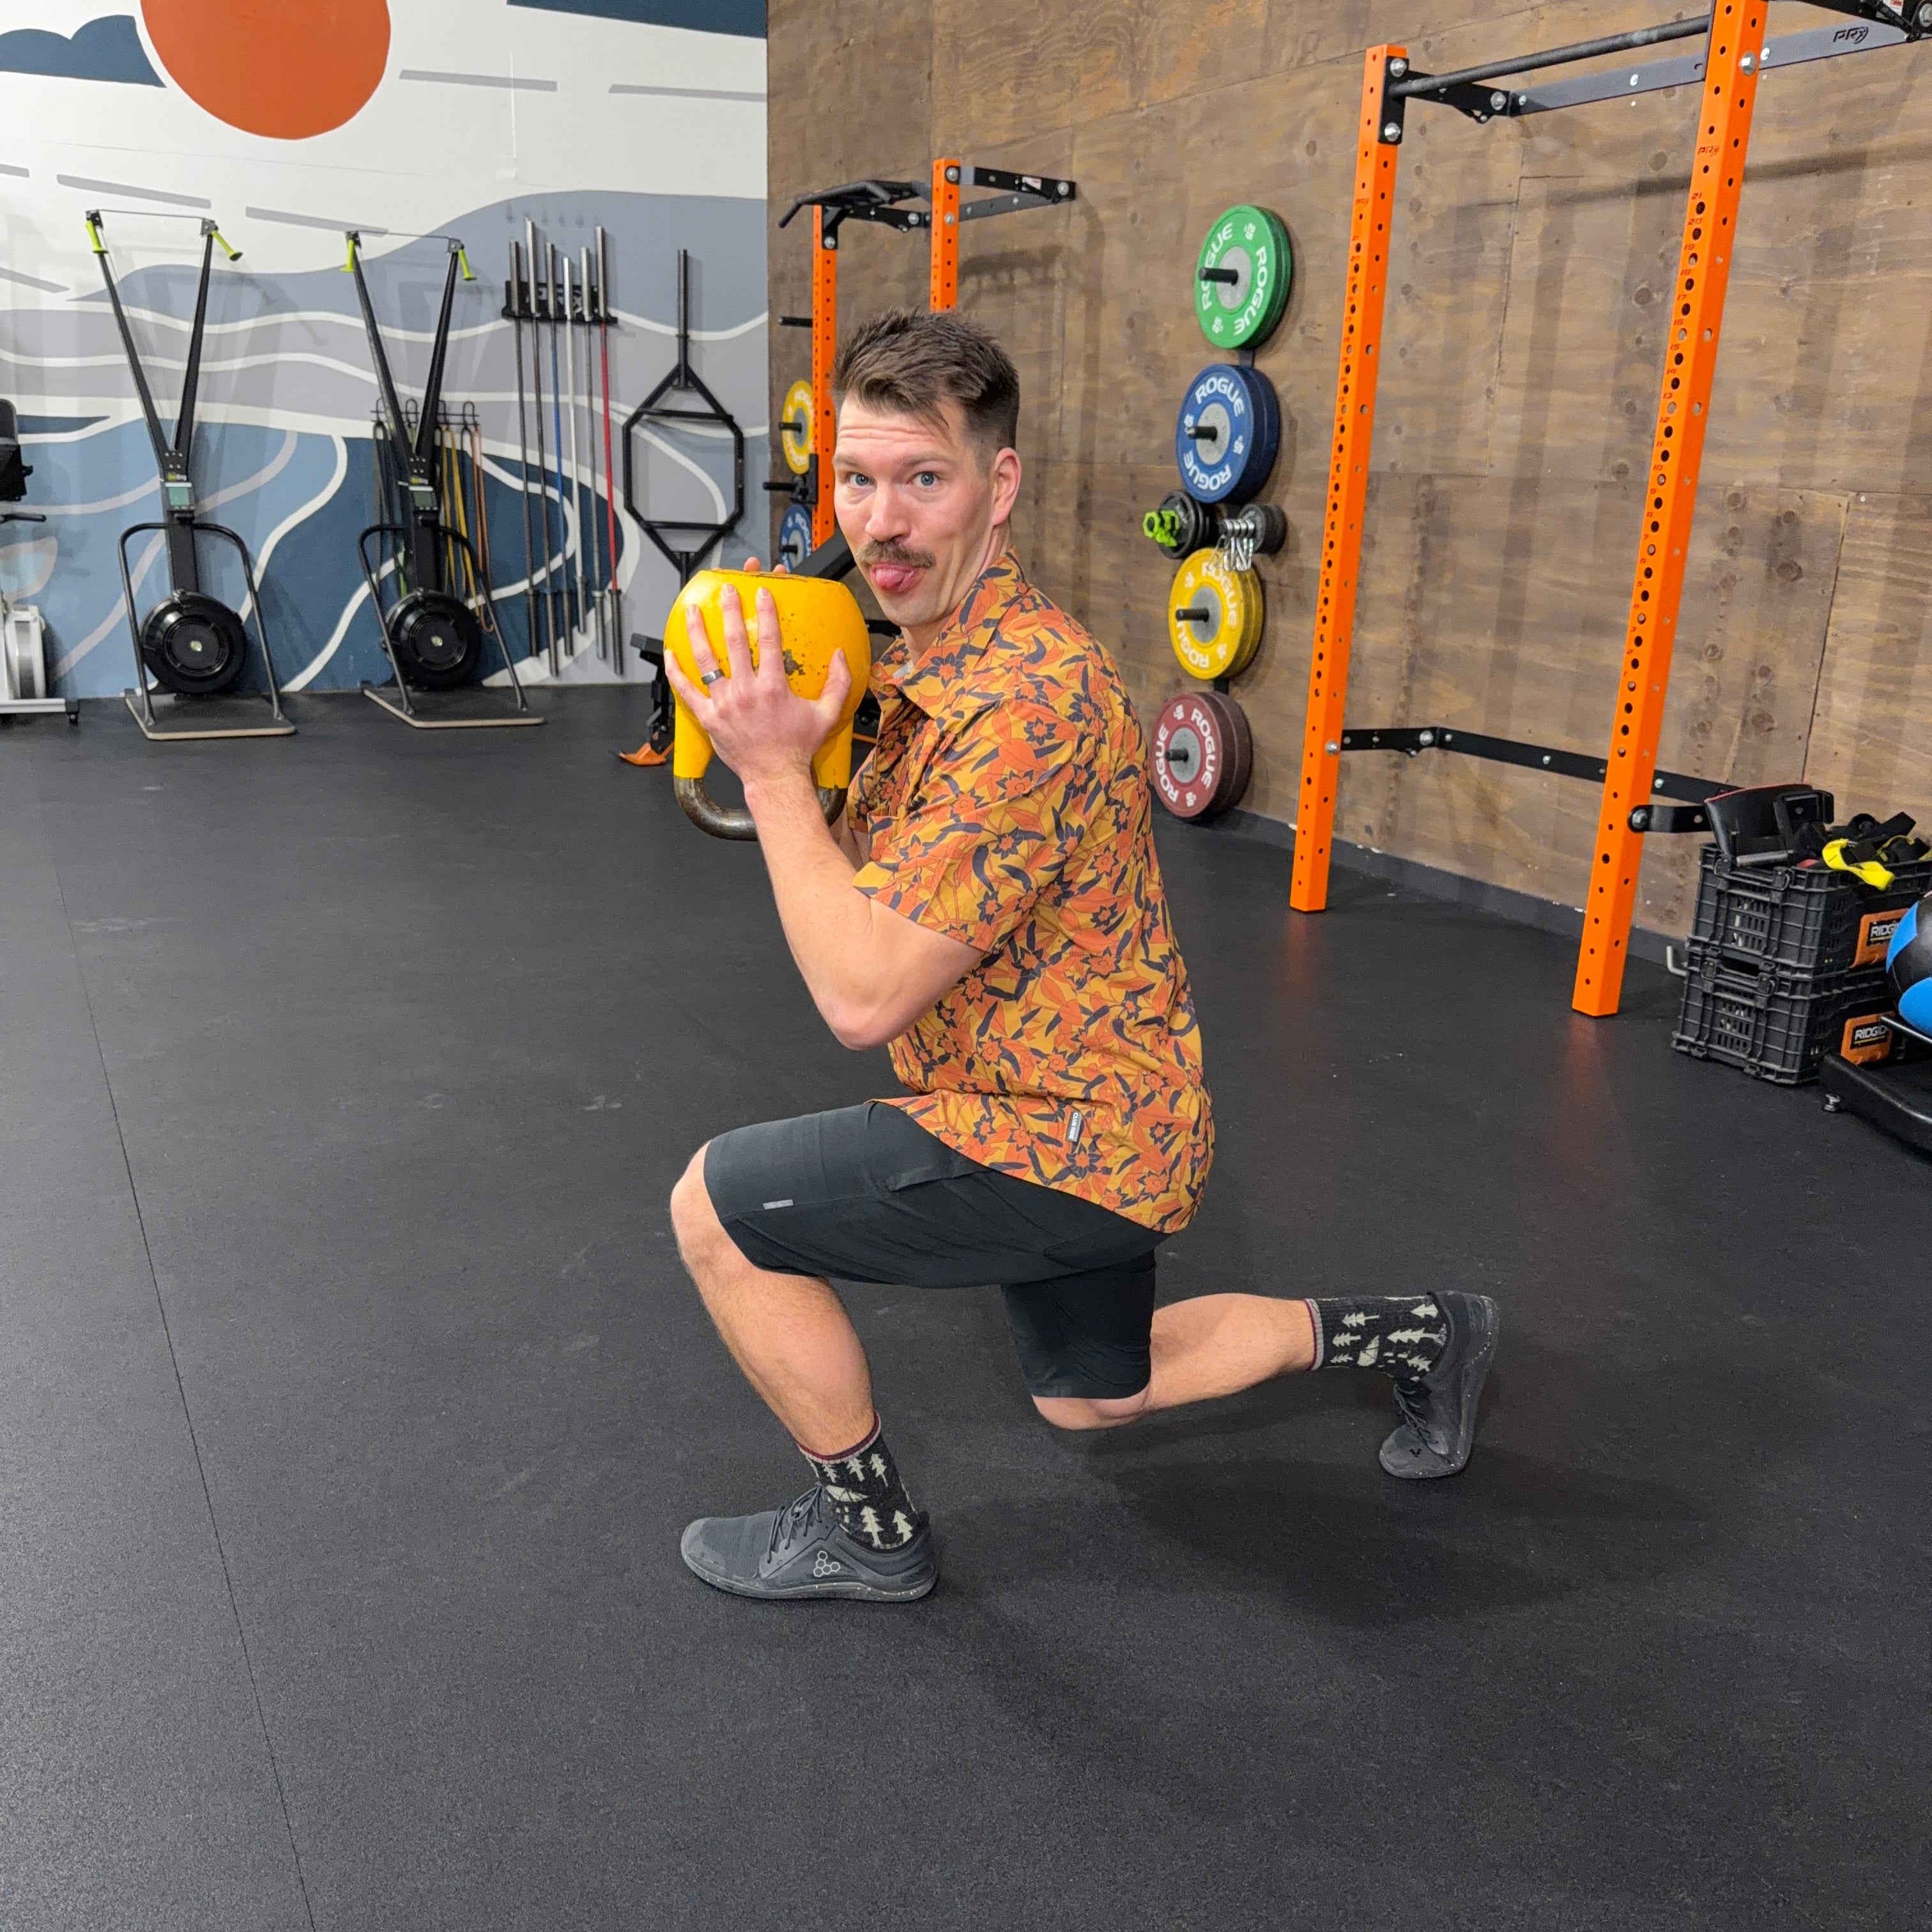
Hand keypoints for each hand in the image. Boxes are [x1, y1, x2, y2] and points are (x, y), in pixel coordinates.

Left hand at [663, 581, 850, 788]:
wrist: (775, 777)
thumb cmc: (798, 748)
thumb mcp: (827, 715)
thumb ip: (838, 683)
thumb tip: (840, 655)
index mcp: (773, 687)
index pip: (767, 639)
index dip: (765, 612)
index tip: (762, 592)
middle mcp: (746, 692)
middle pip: (734, 641)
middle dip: (729, 610)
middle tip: (727, 590)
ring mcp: (724, 704)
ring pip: (706, 660)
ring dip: (698, 631)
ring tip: (693, 610)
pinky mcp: (709, 717)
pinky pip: (687, 691)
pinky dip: (676, 671)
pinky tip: (670, 653)